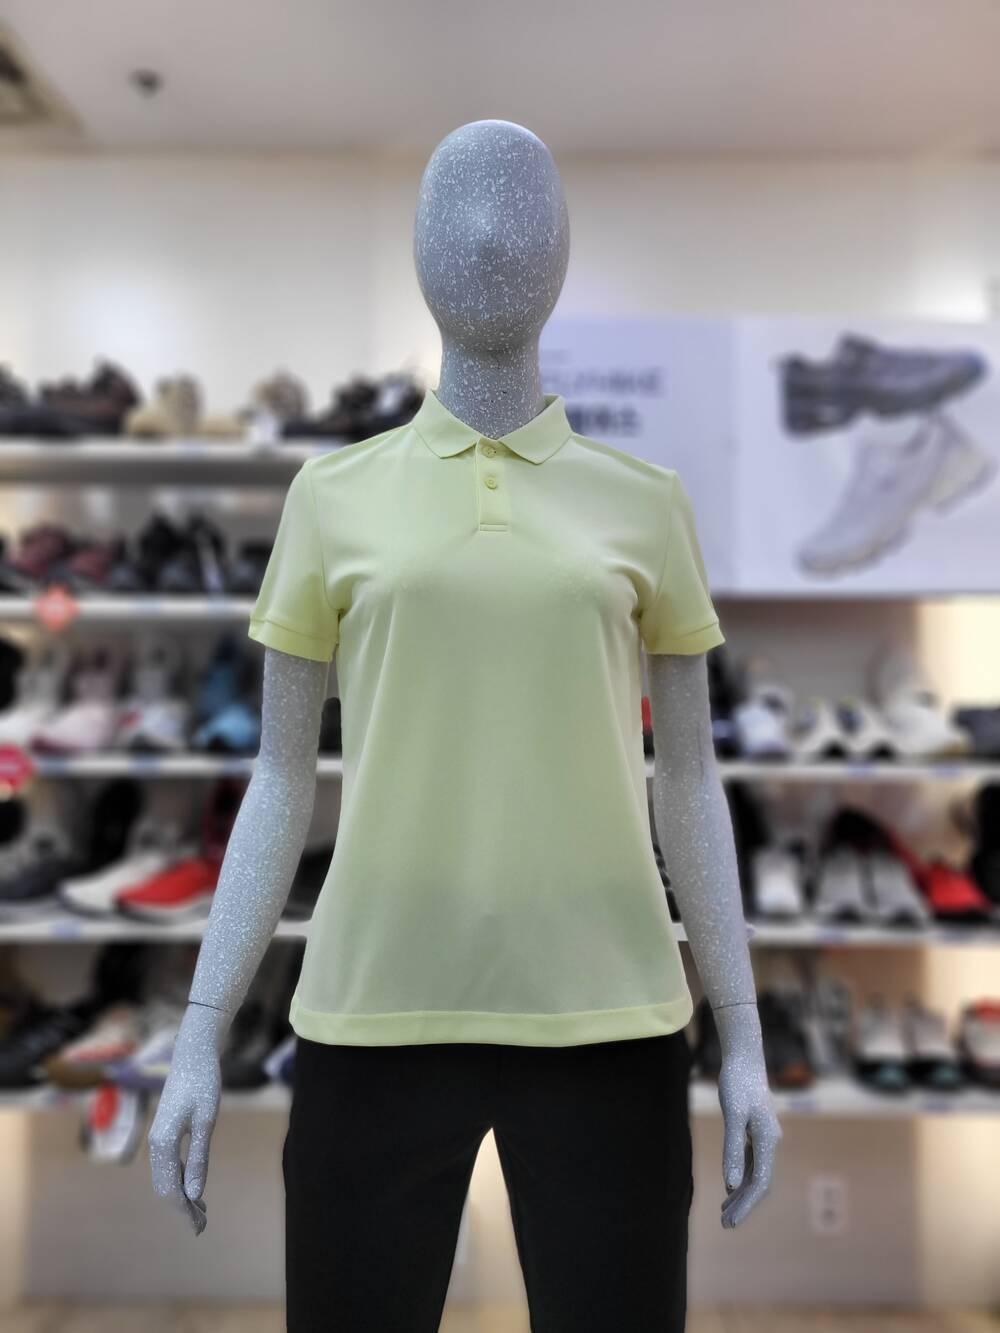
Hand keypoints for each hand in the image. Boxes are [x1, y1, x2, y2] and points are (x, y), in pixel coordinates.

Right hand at [148, 1003, 225, 1235]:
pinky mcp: (164, 1130)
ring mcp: (157, 1137)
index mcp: (163, 1144)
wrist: (194, 1053)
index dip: (184, 1211)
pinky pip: (167, 1164)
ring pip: (164, 1177)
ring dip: (180, 1194)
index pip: (170, 1189)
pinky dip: (179, 1178)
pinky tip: (193, 1183)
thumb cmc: (203, 1083)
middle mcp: (155, 1143)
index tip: (199, 1227)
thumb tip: (194, 1193)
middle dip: (181, 1207)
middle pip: (164, 1187)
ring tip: (200, 1208)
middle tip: (202, 1223)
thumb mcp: (206, 1122)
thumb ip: (199, 1157)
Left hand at [714, 1006, 781, 1228]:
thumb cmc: (737, 1082)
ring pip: (756, 1173)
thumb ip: (733, 1149)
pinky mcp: (756, 1131)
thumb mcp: (733, 1115)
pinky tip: (729, 1187)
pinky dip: (740, 1176)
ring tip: (724, 1213)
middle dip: (744, 1204)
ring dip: (741, 1194)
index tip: (730, 1222)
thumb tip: (732, 1184)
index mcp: (769, 1140)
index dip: (746, 1204)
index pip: (760, 1182)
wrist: (744, 1057)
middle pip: (760, 1182)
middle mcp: (770, 1141)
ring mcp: (764, 1137)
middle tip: (725, 1225)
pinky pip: (751, 1162)